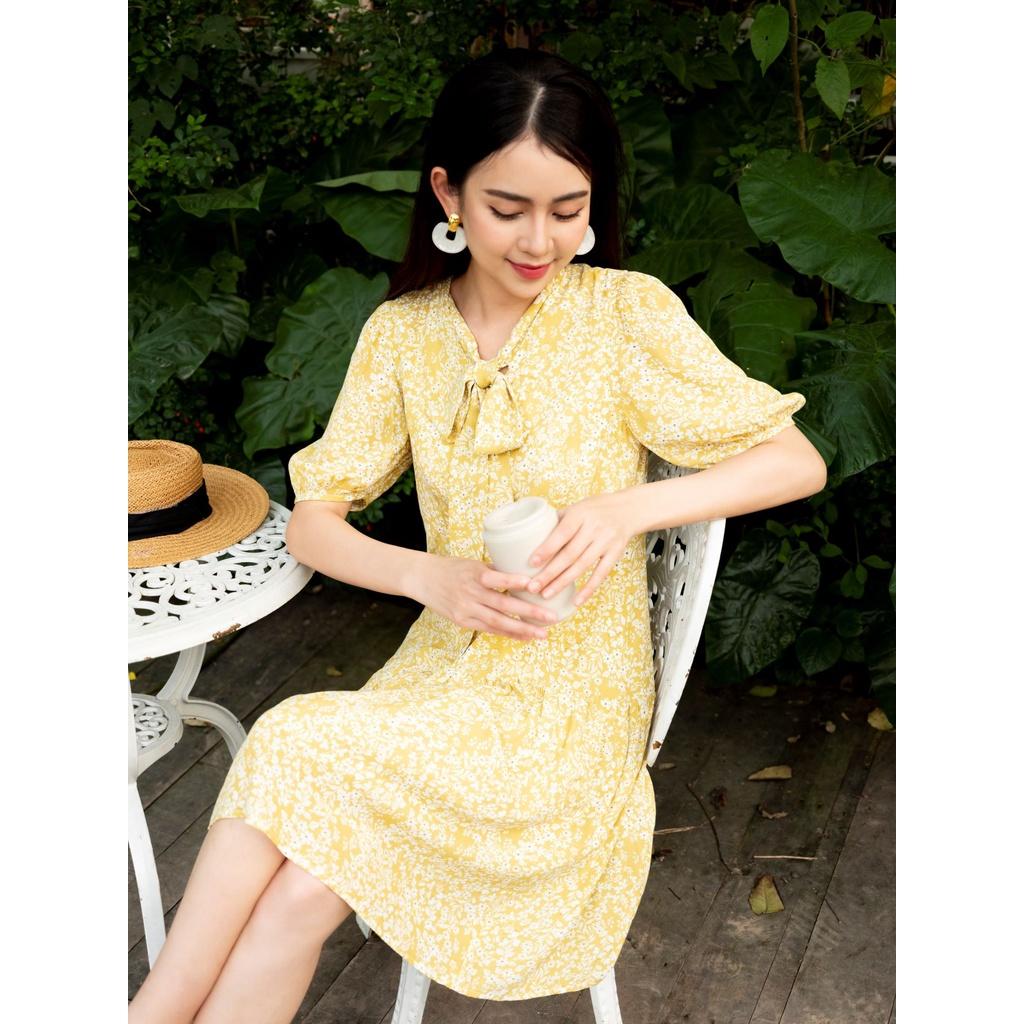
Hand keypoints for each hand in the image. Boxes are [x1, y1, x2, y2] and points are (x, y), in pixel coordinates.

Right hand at [410, 554, 557, 640]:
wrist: (422, 578)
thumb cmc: (452, 567)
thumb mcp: (473, 563)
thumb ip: (496, 571)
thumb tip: (525, 576)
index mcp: (475, 574)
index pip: (498, 579)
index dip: (515, 582)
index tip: (534, 584)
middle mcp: (471, 593)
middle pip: (503, 605)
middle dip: (530, 613)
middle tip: (552, 617)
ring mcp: (466, 609)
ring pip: (498, 622)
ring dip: (523, 630)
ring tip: (543, 634)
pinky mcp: (462, 621)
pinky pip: (489, 629)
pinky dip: (508, 634)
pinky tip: (524, 637)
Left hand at [524, 492, 633, 608]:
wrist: (627, 509)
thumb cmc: (593, 509)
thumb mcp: (575, 508)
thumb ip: (556, 522)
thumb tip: (528, 539)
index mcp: (580, 514)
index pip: (561, 533)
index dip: (547, 549)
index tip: (531, 563)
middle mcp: (594, 528)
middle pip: (570, 554)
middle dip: (550, 572)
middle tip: (533, 587)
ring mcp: (606, 541)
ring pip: (582, 566)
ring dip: (563, 582)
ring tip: (546, 594)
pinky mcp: (616, 553)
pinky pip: (601, 574)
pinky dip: (588, 589)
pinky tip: (576, 601)